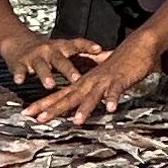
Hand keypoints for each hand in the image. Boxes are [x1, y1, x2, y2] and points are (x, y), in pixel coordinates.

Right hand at [0, 32, 108, 90]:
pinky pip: (20, 70)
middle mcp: (49, 51)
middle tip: (77, 79)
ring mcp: (34, 57)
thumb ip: (86, 54)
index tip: (99, 49)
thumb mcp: (65, 50)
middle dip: (69, 71)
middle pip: (61, 61)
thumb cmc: (48, 51)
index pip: (76, 45)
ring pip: (41, 67)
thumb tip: (109, 54)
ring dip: (46, 76)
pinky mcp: (19, 63)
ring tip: (50, 85)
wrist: (17, 42)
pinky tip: (20, 81)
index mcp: (62, 48)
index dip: (88, 46)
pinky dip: (20, 75)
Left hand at [23, 41, 162, 124]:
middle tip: (38, 119)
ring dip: (85, 108)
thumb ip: (89, 90)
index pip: (60, 94)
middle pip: (69, 96)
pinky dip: (113, 98)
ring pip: (92, 95)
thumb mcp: (100, 79)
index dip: (44, 104)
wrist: (138, 46)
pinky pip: (116, 90)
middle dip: (53, 108)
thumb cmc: (119, 64)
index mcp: (84, 82)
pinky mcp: (120, 78)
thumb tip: (78, 103)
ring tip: (76, 122)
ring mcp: (105, 80)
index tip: (29, 113)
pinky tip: (110, 109)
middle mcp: (90, 81)